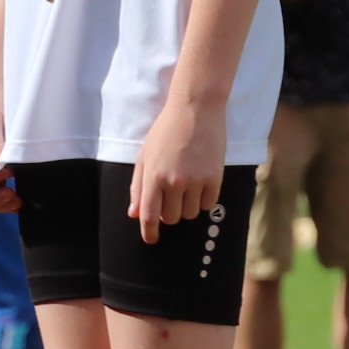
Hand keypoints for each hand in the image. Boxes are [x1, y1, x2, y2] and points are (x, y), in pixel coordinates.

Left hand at [128, 90, 226, 240]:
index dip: (149, 232)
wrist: (196, 109)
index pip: (149, 216)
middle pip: (172, 218)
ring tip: (187, 184)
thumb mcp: (145, 155)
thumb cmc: (166, 130)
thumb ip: (138, 186)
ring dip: (188, 205)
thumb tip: (134, 214)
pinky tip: (201, 181)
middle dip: (170, 212)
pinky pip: (208, 204)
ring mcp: (195, 181)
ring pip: (191, 213)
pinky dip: (204, 199)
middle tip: (172, 195)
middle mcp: (174, 182)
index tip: (151, 239)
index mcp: (153, 177)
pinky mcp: (214, 178)